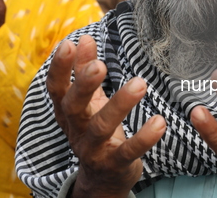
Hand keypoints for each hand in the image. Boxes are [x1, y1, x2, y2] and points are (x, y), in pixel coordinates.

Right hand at [46, 35, 165, 197]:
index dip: (59, 68)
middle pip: (73, 106)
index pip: (56, 88)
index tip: (68, 44)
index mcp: (67, 111)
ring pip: (101, 127)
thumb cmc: (95, 128)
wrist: (103, 177)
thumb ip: (84, 70)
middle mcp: (75, 130)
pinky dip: (144, 138)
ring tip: (140, 84)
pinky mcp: (114, 164)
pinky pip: (128, 152)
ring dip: (120, 104)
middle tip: (100, 66)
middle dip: (84, 85)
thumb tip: (83, 39)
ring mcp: (93, 149)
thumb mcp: (88, 100)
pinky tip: (159, 122)